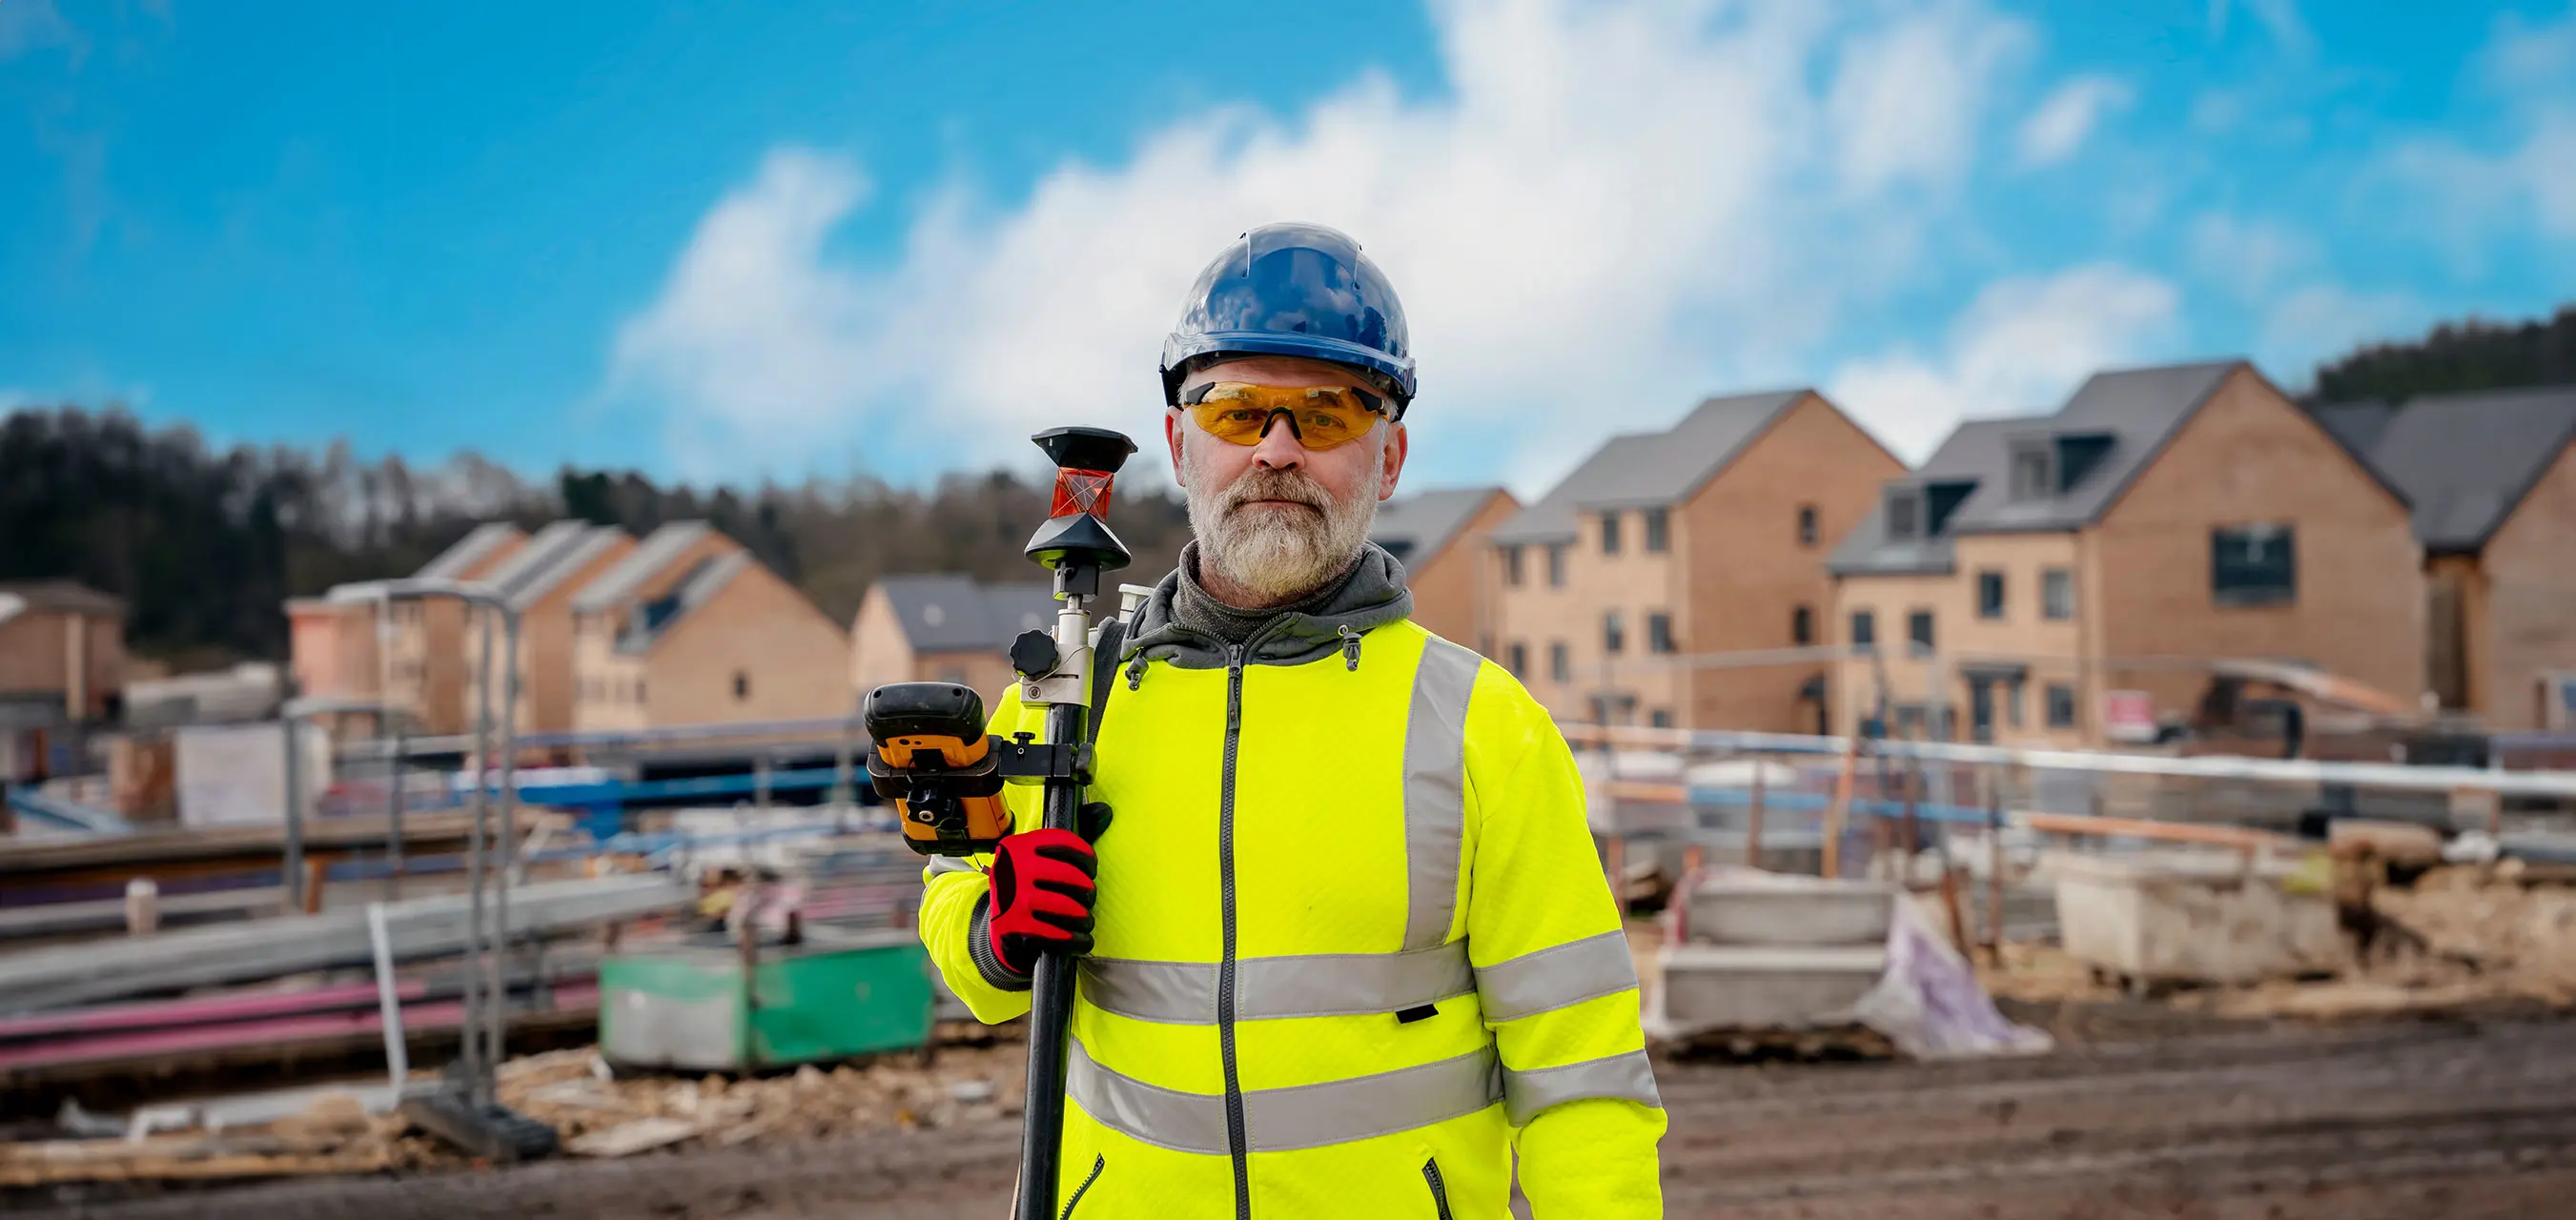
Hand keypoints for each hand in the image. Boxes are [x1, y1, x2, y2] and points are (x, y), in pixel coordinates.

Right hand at [982, 827, 1098, 972]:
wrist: (998, 931)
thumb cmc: (1027, 890)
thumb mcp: (1038, 862)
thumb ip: (1069, 841)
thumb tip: (1105, 810)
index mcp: (1018, 846)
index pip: (1063, 842)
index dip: (1086, 856)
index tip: (1091, 869)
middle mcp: (1012, 868)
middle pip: (1069, 875)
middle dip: (1088, 890)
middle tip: (1089, 898)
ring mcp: (1011, 899)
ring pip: (1066, 906)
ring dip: (1084, 918)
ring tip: (1086, 920)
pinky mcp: (1014, 927)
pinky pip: (1056, 934)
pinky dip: (1075, 940)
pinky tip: (1081, 940)